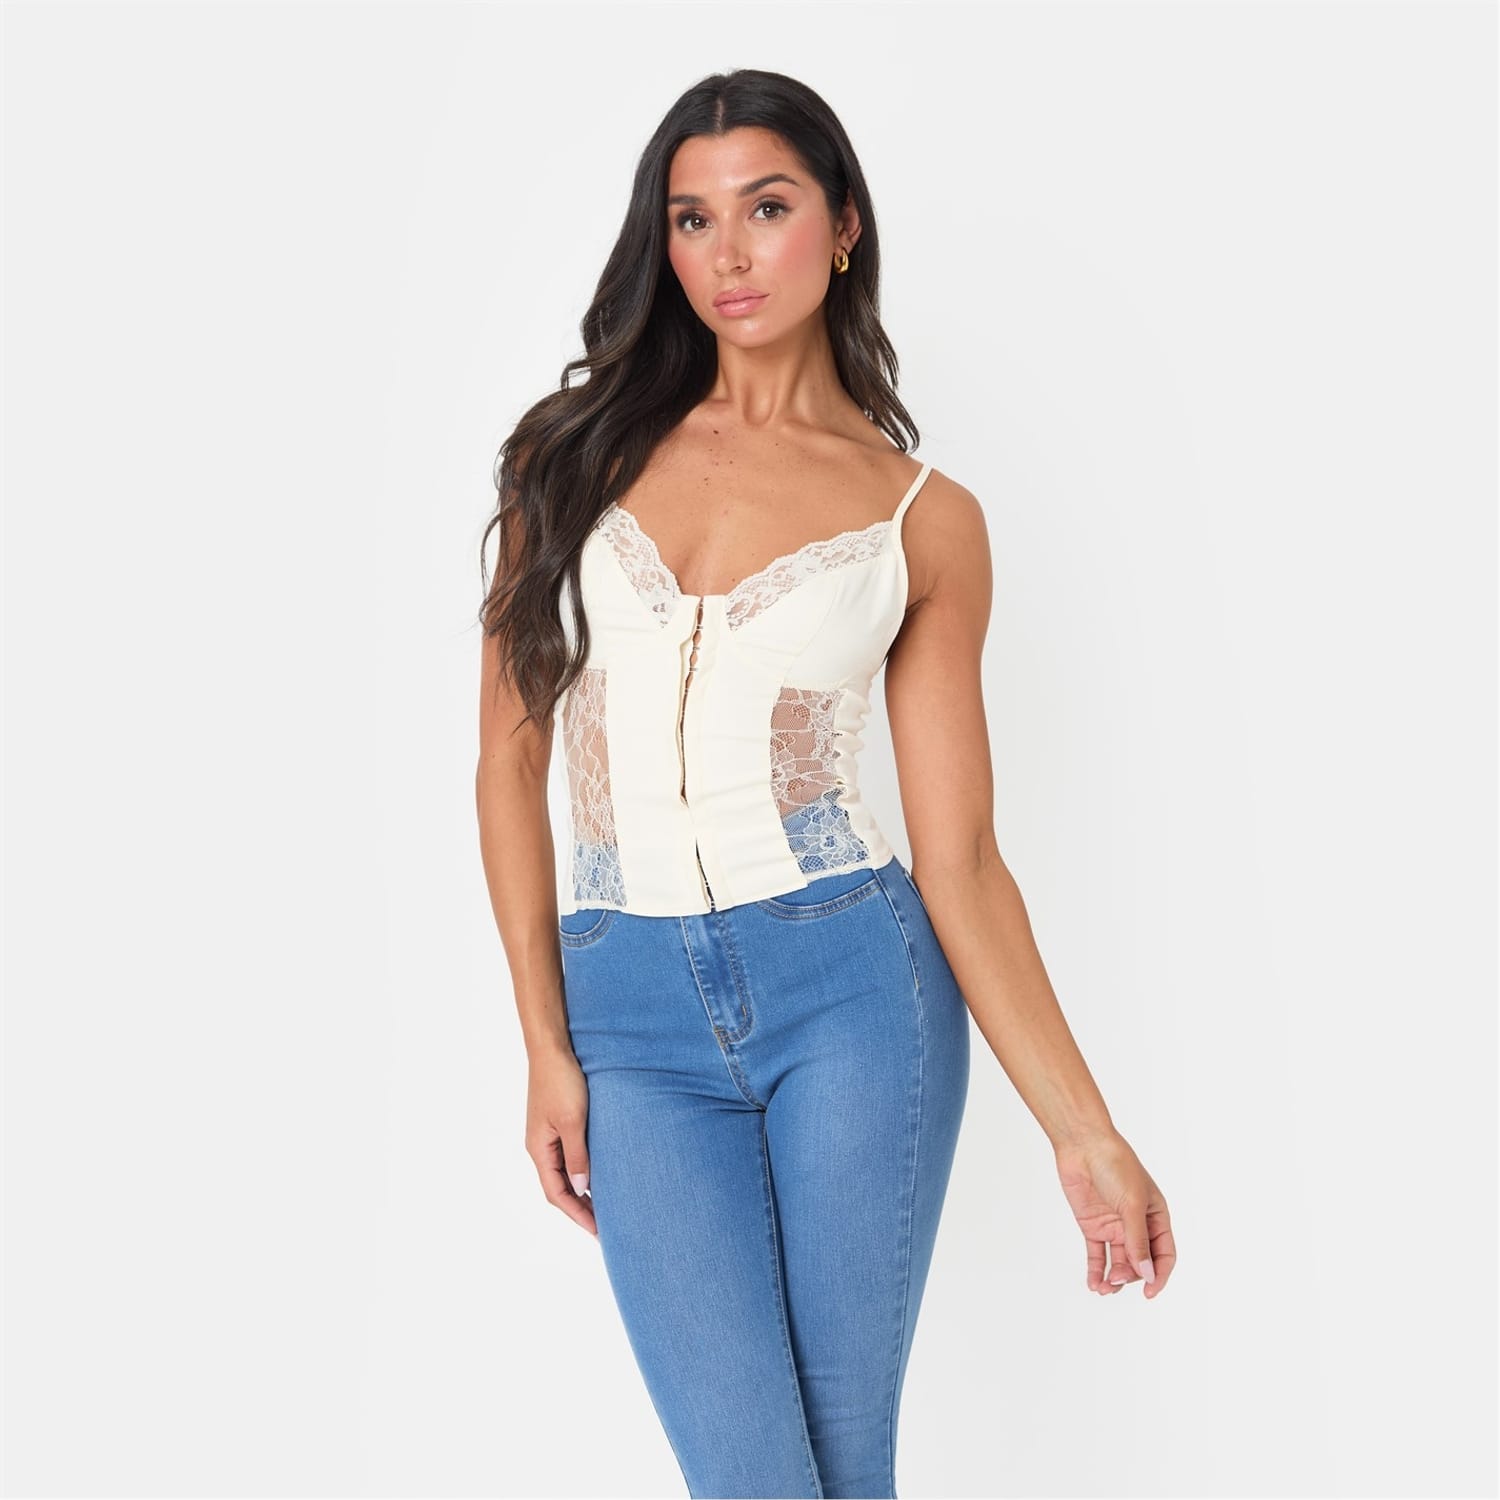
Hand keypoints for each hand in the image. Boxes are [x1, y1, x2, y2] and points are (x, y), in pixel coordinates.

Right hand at [525, 1047, 596, 1237]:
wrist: (553, 1047)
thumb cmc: (562, 1081)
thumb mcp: (573, 1121)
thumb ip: (578, 1156)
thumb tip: (583, 1190)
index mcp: (539, 1149)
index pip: (556, 1194)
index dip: (576, 1215)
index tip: (597, 1231)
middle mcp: (540, 1146)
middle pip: (559, 1187)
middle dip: (579, 1208)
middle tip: (605, 1225)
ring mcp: (547, 1134)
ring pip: (564, 1171)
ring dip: (581, 1189)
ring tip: (604, 1205)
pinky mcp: (557, 1121)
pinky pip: (569, 1155)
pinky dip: (582, 1169)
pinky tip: (599, 1171)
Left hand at [1053, 1130, 1175, 1297]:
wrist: (1083, 1145)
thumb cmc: (1115, 1165)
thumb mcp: (1132, 1204)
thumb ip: (1138, 1240)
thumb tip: (1146, 1274)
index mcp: (1156, 1216)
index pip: (1164, 1254)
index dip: (1159, 1274)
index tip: (1149, 1292)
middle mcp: (1137, 1223)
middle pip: (1140, 1262)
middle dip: (1130, 1275)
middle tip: (1116, 1279)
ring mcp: (1114, 1225)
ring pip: (1118, 1261)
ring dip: (1113, 1278)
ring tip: (1104, 1288)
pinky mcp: (1093, 1225)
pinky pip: (1097, 1254)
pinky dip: (1096, 1270)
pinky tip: (1094, 1284)